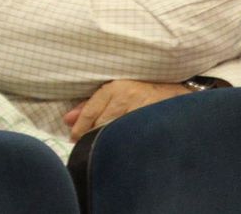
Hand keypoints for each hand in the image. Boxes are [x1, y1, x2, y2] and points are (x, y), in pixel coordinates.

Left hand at [64, 79, 186, 140]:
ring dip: (110, 142)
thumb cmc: (139, 93)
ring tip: (106, 151)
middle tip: (87, 149)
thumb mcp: (114, 93)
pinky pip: (135, 136)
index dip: (80, 129)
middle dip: (93, 137)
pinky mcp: (153, 119)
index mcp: (113, 89)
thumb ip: (90, 106)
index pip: (90, 112)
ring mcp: (141, 108)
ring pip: (118, 131)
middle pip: (102, 123)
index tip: (74, 140)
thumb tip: (67, 121)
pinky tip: (124, 149)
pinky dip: (127, 143)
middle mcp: (126, 97)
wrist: (174, 93)